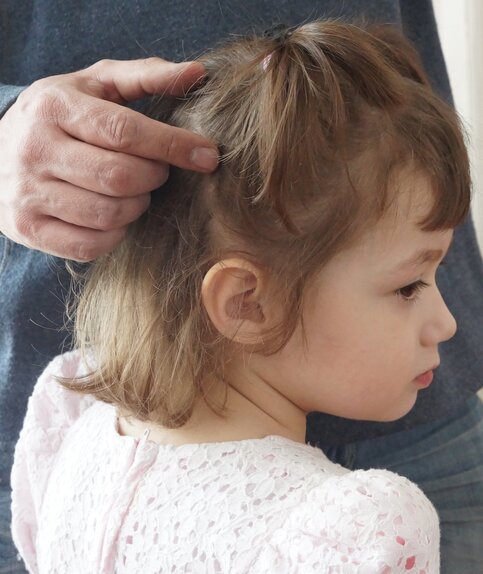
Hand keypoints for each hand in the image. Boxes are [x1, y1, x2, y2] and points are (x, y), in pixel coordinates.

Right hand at [0, 58, 217, 260]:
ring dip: (136, 207)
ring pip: (108, 215)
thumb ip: (145, 76)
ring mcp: (29, 194)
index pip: (124, 131)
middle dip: (153, 178)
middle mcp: (36, 150)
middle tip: (157, 171)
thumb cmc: (61, 117)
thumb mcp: (95, 86)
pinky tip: (114, 216)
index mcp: (55, 107)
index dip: (173, 146)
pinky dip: (115, 234)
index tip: (207, 155)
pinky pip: (90, 245)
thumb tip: (197, 73)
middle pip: (119, 178)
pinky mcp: (29, 228)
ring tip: (134, 191)